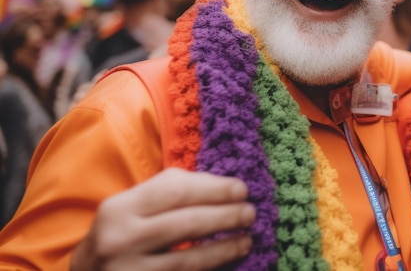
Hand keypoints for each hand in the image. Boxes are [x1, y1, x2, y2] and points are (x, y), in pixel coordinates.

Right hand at [70, 168, 254, 270]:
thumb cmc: (122, 232)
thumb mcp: (135, 206)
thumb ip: (173, 191)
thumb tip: (224, 188)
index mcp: (119, 208)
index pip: (175, 191)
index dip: (214, 189)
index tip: (242, 189)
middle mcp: (120, 240)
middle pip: (185, 224)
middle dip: (224, 217)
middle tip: (250, 213)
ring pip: (187, 261)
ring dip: (223, 248)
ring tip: (246, 239)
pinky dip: (210, 269)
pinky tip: (229, 262)